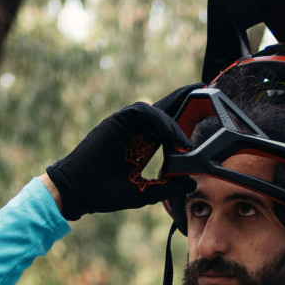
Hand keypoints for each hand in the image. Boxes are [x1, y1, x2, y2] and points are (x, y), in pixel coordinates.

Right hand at [45, 95, 195, 221]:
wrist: (78, 192)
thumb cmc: (106, 193)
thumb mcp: (144, 193)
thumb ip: (166, 187)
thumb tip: (191, 183)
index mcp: (142, 146)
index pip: (167, 127)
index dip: (185, 122)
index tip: (205, 123)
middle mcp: (136, 132)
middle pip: (164, 110)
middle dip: (184, 100)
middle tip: (206, 91)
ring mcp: (126, 126)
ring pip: (156, 111)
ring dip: (174, 121)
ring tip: (186, 141)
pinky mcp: (116, 121)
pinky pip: (142, 112)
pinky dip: (160, 121)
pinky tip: (171, 136)